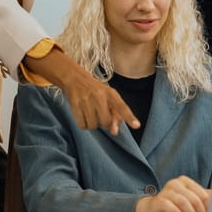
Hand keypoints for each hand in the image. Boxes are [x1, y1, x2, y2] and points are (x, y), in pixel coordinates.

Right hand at [23, 48, 139, 134]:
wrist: (75, 78)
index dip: (129, 117)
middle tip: (100, 115)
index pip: (122, 107)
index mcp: (111, 93)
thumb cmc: (96, 91)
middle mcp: (99, 96)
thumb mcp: (108, 97)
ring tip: (91, 112)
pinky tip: (83, 115)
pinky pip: (82, 125)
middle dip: (104, 123)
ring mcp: (86, 100)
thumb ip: (116, 114)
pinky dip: (83, 124)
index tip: (137, 126)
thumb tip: (114, 132)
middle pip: (106, 122)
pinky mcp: (75, 105)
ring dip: (93, 123)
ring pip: (94, 125)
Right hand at [134, 176, 210, 211]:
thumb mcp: (190, 199)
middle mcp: (175, 183)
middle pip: (193, 198)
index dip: (207, 206)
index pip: (201, 193)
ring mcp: (166, 191)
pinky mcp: (159, 201)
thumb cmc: (175, 203)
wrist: (155, 209)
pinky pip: (169, 206)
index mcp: (185, 181)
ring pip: (183, 202)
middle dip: (200, 211)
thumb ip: (203, 197)